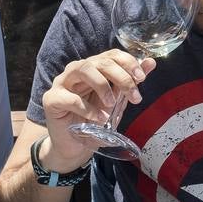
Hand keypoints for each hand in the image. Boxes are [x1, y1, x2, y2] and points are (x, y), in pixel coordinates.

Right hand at [39, 50, 154, 169]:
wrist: (74, 146)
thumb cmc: (95, 120)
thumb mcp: (117, 101)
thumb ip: (130, 82)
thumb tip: (150, 62)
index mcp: (93, 68)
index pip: (111, 55)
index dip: (128, 63)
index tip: (141, 78)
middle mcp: (77, 70)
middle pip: (100, 61)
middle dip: (121, 76)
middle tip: (134, 96)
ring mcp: (62, 83)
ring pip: (82, 69)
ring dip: (102, 85)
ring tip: (112, 103)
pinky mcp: (51, 100)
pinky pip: (70, 98)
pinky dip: (88, 108)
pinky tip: (99, 118)